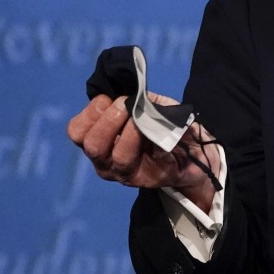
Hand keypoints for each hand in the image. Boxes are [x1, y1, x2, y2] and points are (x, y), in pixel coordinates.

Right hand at [66, 92, 220, 212]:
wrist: (196, 153)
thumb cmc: (170, 127)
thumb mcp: (156, 106)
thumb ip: (142, 100)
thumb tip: (134, 94)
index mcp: (102, 138)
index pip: (77, 130)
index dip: (91, 111)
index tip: (111, 98)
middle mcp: (106, 159)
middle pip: (89, 143)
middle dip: (106, 119)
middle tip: (124, 105)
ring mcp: (122, 172)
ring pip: (111, 155)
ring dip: (125, 131)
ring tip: (138, 118)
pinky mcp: (143, 179)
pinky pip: (137, 161)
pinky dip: (142, 142)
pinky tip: (154, 132)